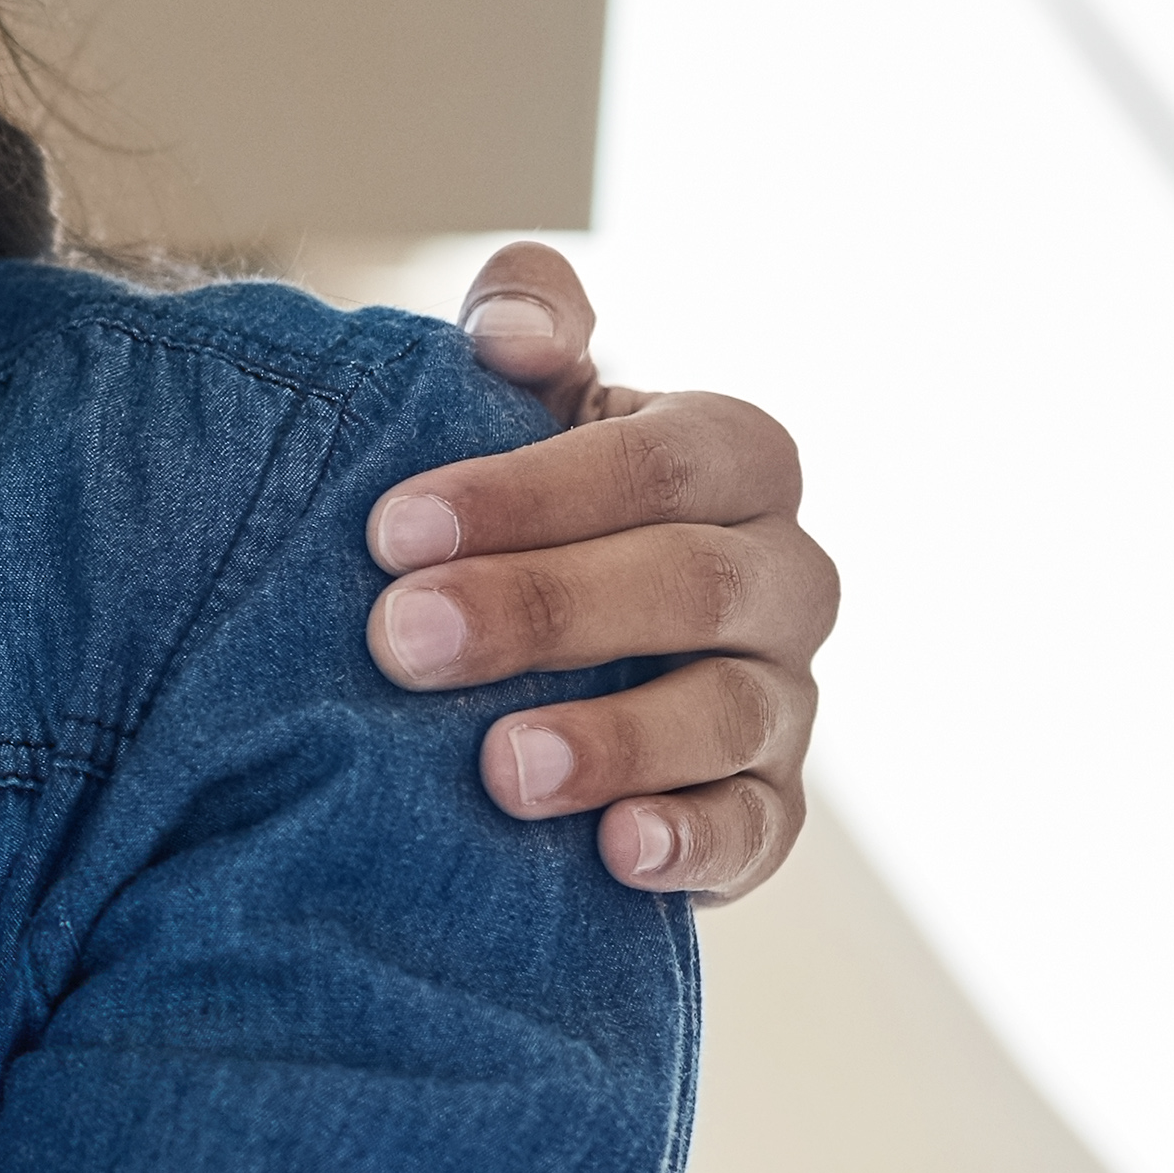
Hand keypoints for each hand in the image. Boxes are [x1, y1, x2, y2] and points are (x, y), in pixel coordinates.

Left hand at [365, 240, 837, 899]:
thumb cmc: (522, 496)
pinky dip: (693, 843)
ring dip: (614, 740)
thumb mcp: (521, 394)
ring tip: (498, 766)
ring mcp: (785, 696)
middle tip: (402, 638)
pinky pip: (756, 831)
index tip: (389, 529)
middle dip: (542, 610)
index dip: (528, 492)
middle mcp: (783, 575)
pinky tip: (616, 852)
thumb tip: (513, 333)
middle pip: (691, 584)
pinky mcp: (768, 809)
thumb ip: (524, 320)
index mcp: (734, 458)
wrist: (543, 640)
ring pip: (728, 713)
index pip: (658, 462)